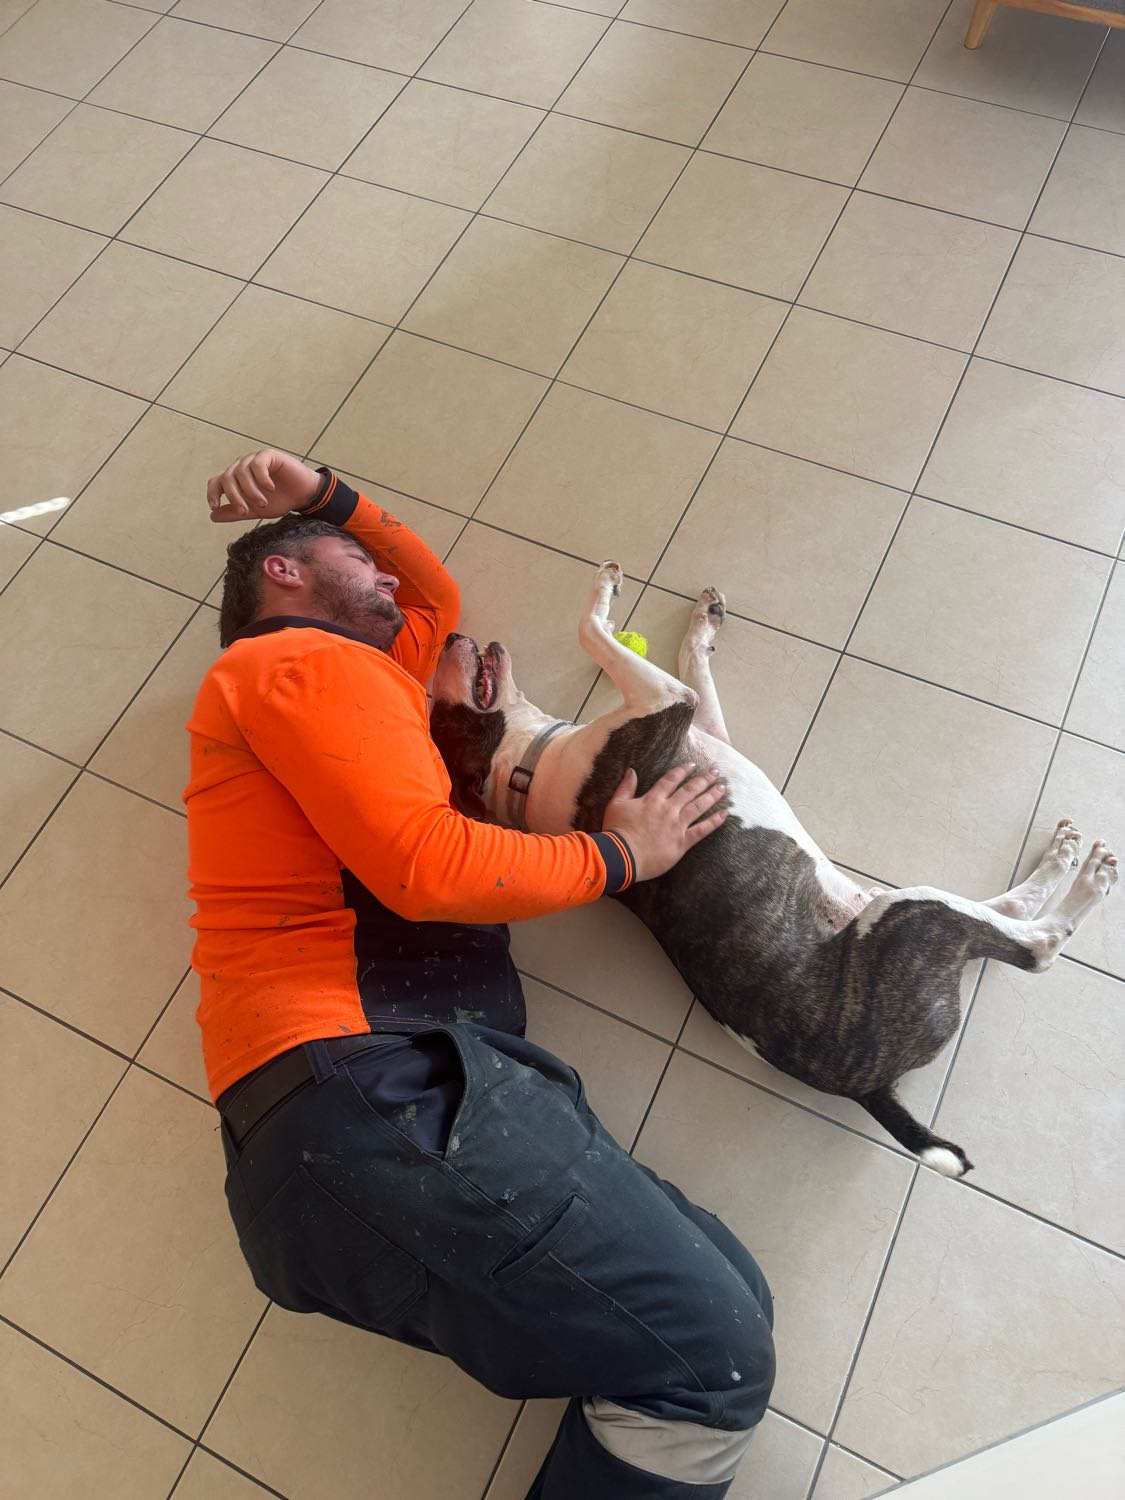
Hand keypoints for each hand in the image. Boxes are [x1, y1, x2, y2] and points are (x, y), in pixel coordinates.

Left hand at [206, 450, 320, 522]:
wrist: (303, 495)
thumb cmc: (280, 500)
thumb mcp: (255, 510)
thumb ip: (235, 512)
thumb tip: (212, 516)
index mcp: (236, 479)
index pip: (216, 482)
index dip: (212, 494)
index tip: (215, 506)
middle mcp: (242, 467)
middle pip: (227, 478)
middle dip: (235, 496)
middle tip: (246, 511)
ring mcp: (254, 460)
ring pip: (241, 472)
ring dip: (250, 491)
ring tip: (263, 503)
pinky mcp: (268, 455)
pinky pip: (257, 464)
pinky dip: (261, 478)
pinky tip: (270, 488)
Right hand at [602, 763, 727, 881]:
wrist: (622, 855)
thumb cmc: (616, 830)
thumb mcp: (616, 804)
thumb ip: (625, 787)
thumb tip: (631, 771)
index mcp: (652, 799)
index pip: (670, 780)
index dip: (682, 771)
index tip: (692, 765)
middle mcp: (668, 809)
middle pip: (689, 791)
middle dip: (703, 780)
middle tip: (715, 772)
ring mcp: (677, 825)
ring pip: (698, 807)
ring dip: (711, 796)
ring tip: (722, 788)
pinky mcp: (682, 842)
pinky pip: (702, 830)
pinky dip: (714, 822)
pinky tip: (724, 814)